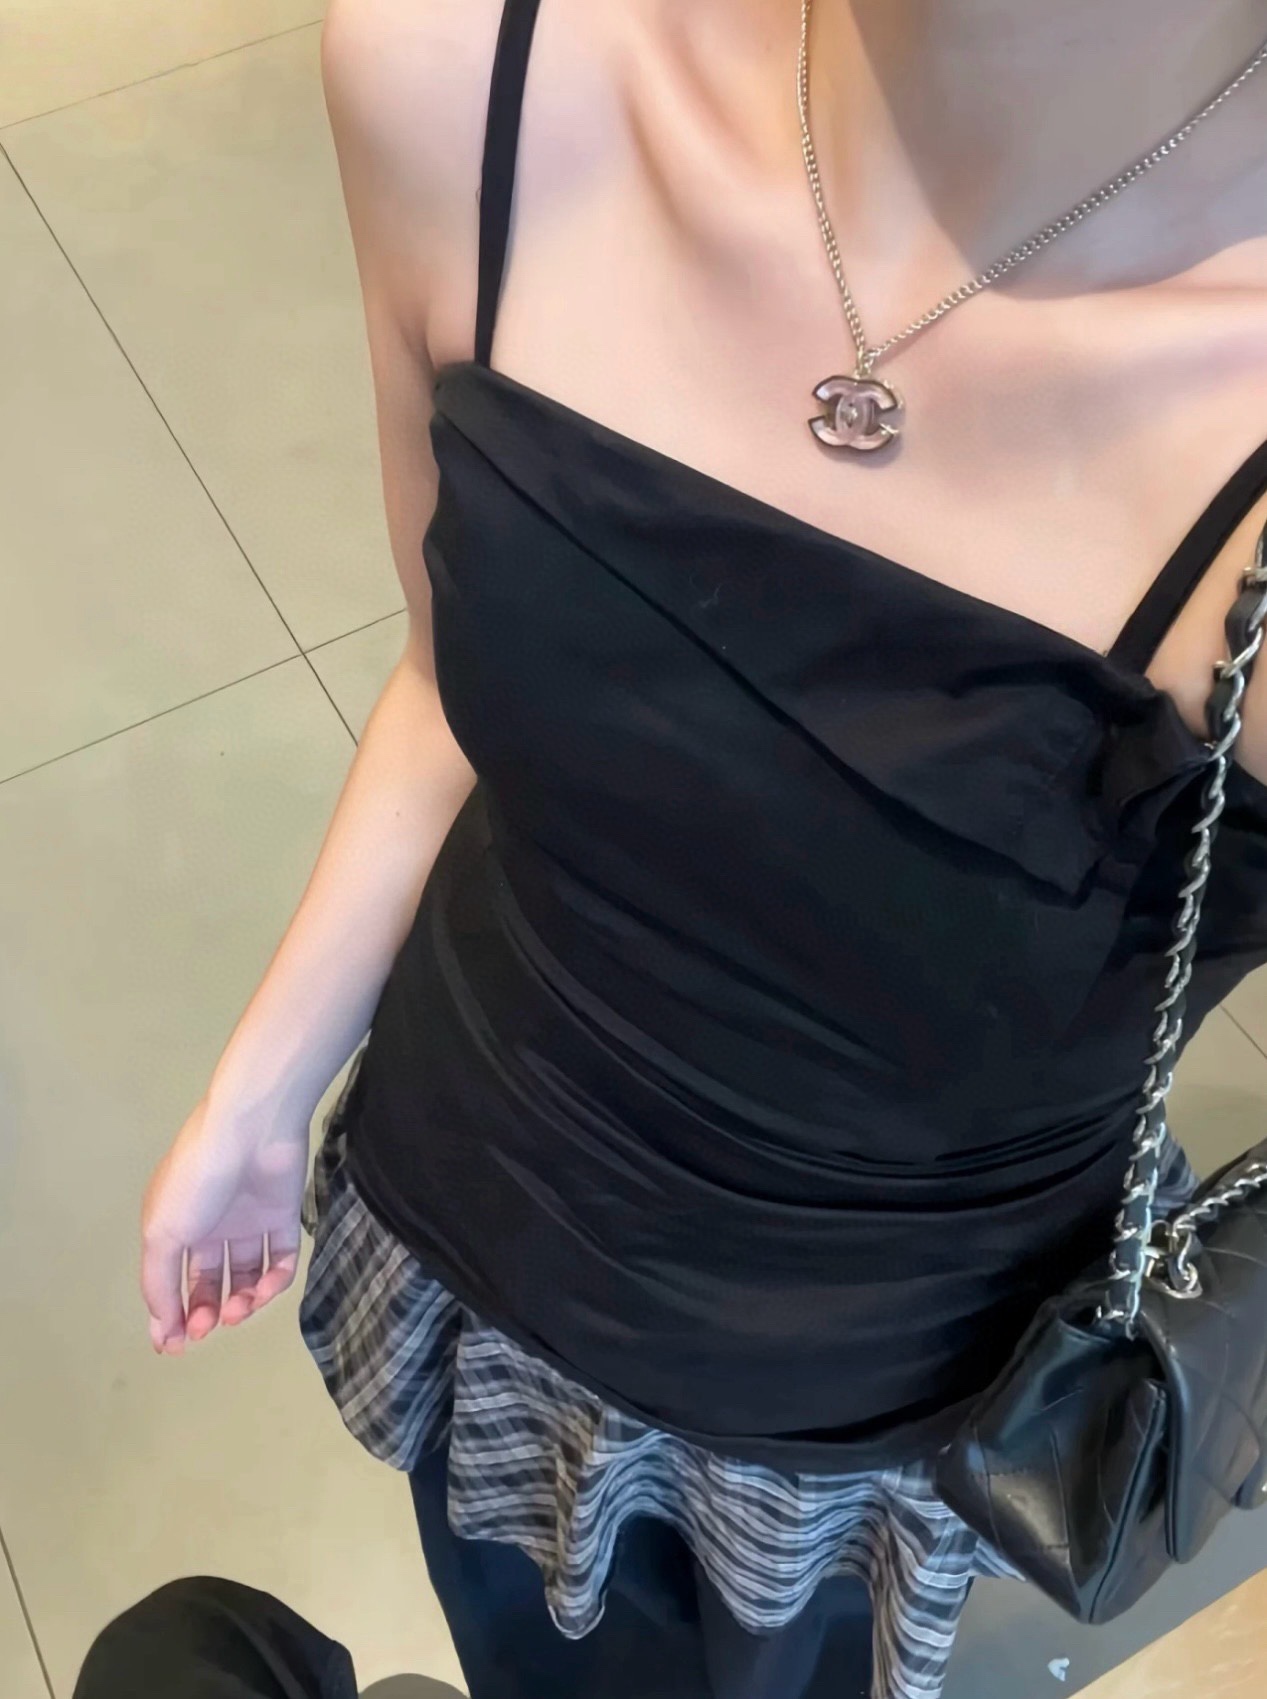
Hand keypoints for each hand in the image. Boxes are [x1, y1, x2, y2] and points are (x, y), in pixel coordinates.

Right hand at [141, 1095, 308, 1353]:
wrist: (251, 1130)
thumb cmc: (197, 1180)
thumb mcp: (161, 1233)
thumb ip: (159, 1283)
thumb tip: (161, 1328)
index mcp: (176, 1228)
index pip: (172, 1281)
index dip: (172, 1315)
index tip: (175, 1345)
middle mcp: (212, 1227)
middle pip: (210, 1283)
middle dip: (206, 1312)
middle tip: (208, 1328)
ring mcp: (250, 1223)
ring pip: (247, 1277)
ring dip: (242, 1302)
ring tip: (238, 1308)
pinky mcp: (284, 1218)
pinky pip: (281, 1260)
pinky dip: (274, 1282)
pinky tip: (264, 1289)